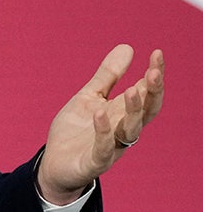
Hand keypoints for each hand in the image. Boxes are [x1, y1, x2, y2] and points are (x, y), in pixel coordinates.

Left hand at [37, 45, 164, 203]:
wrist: (55, 164)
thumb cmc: (76, 130)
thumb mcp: (89, 96)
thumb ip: (108, 76)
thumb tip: (128, 46)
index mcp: (123, 113)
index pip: (146, 93)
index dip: (154, 75)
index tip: (157, 53)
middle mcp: (123, 130)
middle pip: (146, 112)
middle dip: (152, 93)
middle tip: (153, 72)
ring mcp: (111, 147)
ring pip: (131, 130)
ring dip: (133, 111)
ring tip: (132, 89)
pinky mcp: (94, 162)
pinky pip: (104, 149)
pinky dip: (104, 132)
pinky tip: (100, 113)